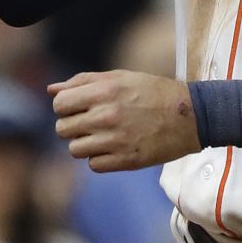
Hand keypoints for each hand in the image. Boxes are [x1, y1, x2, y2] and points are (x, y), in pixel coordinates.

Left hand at [48, 70, 201, 171]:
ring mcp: (116, 140)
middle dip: (73, 126)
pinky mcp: (126, 161)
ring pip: (75, 149)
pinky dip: (100, 159)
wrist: (191, 116)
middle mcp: (106, 116)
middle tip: (91, 123)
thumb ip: (83, 82)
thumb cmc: (152, 92)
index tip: (77, 108)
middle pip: (62, 129)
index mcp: (104, 92)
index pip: (59, 105)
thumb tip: (51, 90)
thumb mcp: (120, 77)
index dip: (64, 107)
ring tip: (103, 136)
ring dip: (84, 144)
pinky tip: (114, 148)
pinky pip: (93, 165)